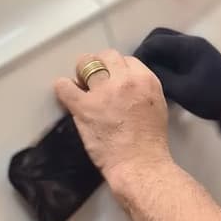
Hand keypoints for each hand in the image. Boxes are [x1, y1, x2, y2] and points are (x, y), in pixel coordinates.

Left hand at [54, 49, 170, 186]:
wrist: (140, 164)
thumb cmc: (151, 141)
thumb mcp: (157, 106)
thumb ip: (142, 90)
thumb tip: (125, 85)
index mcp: (146, 80)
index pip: (127, 60)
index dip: (117, 69)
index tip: (112, 78)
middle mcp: (125, 81)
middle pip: (107, 56)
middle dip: (99, 65)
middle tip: (94, 79)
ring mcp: (104, 92)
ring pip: (86, 63)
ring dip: (81, 71)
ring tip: (80, 84)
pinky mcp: (85, 107)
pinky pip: (65, 86)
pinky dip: (62, 87)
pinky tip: (65, 93)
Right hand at [133, 28, 220, 130]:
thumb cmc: (211, 97)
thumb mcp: (182, 90)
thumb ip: (160, 77)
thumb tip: (141, 69)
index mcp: (188, 46)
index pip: (155, 41)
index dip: (141, 54)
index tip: (132, 69)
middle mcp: (191, 42)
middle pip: (159, 36)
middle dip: (146, 51)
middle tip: (138, 69)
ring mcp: (195, 48)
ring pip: (167, 43)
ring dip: (155, 55)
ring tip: (147, 73)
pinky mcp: (197, 57)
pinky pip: (175, 52)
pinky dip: (165, 60)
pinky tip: (160, 75)